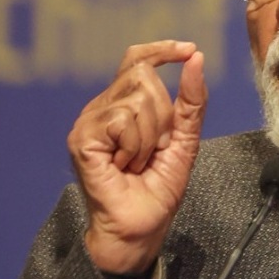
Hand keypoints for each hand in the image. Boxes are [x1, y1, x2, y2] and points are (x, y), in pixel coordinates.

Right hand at [68, 41, 207, 274]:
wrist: (140, 228)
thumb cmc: (157, 189)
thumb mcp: (184, 139)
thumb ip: (191, 101)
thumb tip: (196, 58)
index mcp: (122, 105)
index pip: (137, 60)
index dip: (162, 50)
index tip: (188, 50)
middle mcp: (102, 108)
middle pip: (143, 76)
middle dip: (162, 116)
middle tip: (153, 151)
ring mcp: (89, 121)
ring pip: (136, 98)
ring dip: (150, 137)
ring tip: (137, 162)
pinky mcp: (82, 137)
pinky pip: (123, 119)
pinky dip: (135, 145)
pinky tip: (124, 166)